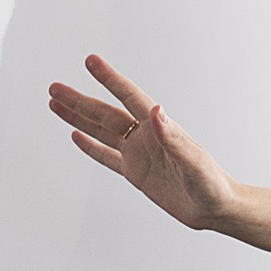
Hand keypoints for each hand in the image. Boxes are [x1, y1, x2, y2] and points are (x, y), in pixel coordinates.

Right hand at [42, 57, 239, 233]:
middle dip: (79, 100)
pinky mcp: (136, 173)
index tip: (91, 62)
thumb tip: (157, 111)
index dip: (109, 79)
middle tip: (55, 88)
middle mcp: (146, 137)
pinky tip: (76, 136)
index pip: (129, 97)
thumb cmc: (213, 184)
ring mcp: (139, 154)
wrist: (216, 209)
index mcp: (159, 128)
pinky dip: (90, 146)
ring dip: (79, 119)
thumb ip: (174, 137)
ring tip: (56, 104)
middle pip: (106, 113)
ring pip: (102, 131)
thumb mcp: (194, 161)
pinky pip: (107, 157)